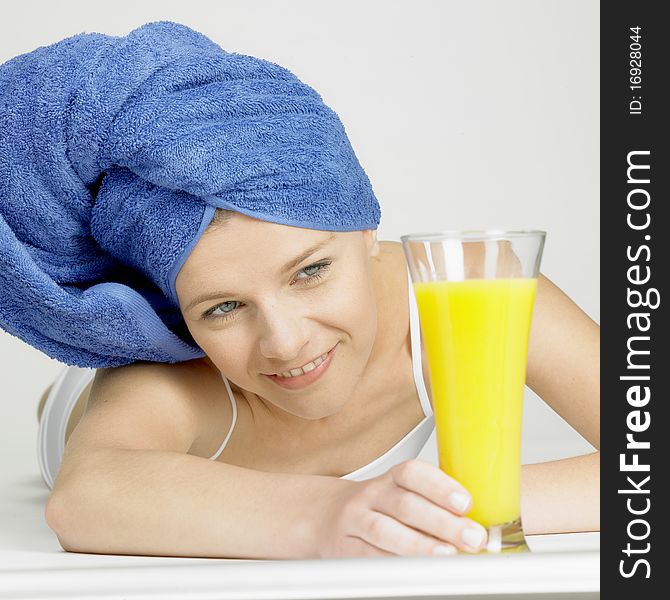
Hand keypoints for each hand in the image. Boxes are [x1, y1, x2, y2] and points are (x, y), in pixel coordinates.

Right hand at [315, 459, 487, 557]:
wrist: (328, 517)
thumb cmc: (380, 509)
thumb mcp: (402, 496)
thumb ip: (433, 505)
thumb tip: (478, 525)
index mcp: (391, 479)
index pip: (413, 473)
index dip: (440, 486)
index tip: (466, 503)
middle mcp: (372, 496)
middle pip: (405, 505)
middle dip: (442, 522)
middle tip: (472, 537)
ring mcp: (356, 521)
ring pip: (385, 531)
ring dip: (419, 544)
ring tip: (448, 555)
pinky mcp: (345, 548)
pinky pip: (369, 556)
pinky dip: (393, 564)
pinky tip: (415, 570)